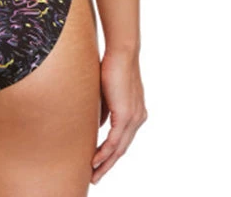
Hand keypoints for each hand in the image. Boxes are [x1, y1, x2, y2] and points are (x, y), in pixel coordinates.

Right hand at [91, 49, 146, 183]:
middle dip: (108, 165)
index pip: (123, 139)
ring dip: (105, 163)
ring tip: (93, 174)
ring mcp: (133, 118)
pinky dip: (105, 153)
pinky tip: (95, 160)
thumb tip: (99, 126)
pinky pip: (114, 141)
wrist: (123, 53)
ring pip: (118, 149)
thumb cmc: (113, 66)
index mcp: (135, 113)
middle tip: (95, 177)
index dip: (111, 153)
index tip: (100, 163)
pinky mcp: (126, 116)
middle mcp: (138, 119)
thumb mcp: (108, 93)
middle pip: (122, 149)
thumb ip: (106, 111)